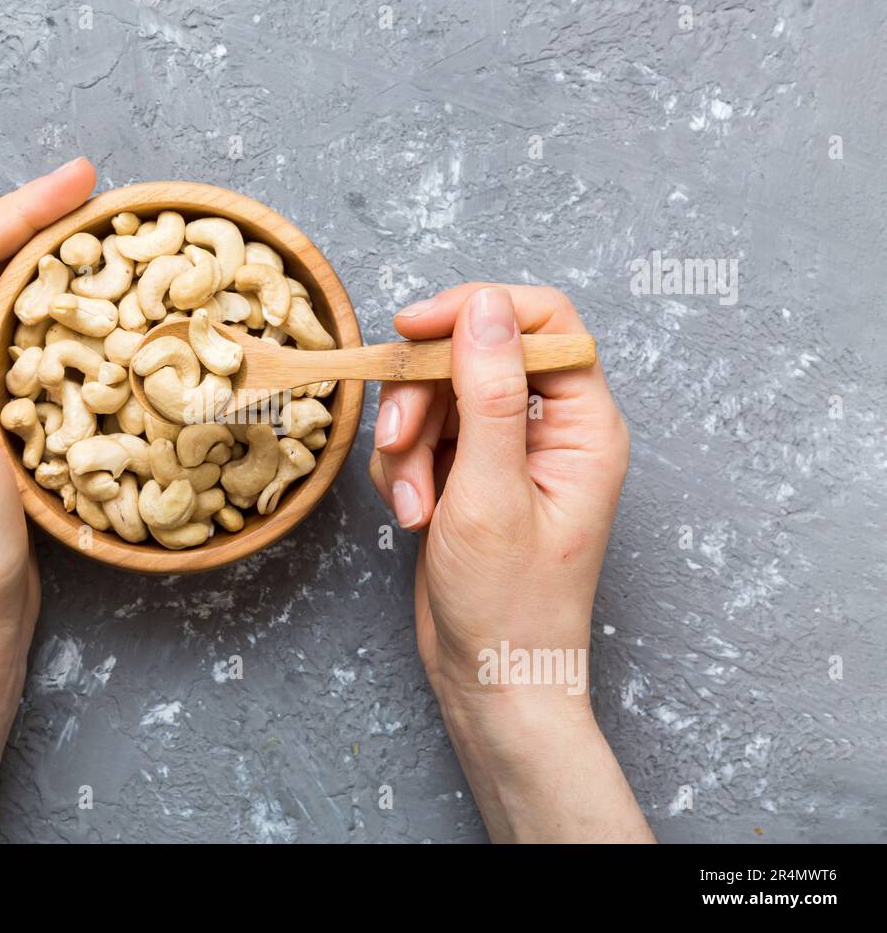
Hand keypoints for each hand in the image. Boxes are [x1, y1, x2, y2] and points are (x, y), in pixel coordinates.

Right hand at [371, 284, 651, 841]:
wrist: (491, 679)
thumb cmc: (510, 604)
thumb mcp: (491, 493)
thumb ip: (490, 394)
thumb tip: (486, 308)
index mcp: (585, 425)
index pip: (543, 321)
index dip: (476, 311)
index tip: (413, 328)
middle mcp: (552, 430)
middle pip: (474, 356)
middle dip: (424, 398)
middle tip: (400, 444)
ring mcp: (507, 452)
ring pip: (437, 396)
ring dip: (407, 445)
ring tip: (411, 506)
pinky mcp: (468, 474)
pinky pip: (420, 436)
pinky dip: (402, 469)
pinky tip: (409, 515)